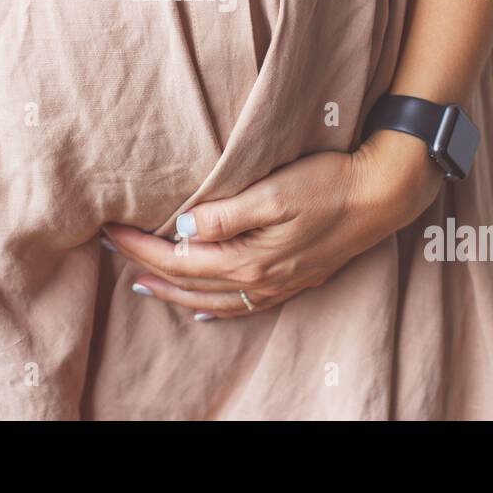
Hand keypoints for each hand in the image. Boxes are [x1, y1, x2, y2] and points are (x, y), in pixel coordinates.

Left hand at [102, 130, 444, 318]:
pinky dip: (212, 308)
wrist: (383, 195)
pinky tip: (201, 309)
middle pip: (188, 280)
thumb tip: (182, 230)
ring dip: (172, 291)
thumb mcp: (275, 191)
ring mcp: (277, 285)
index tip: (111, 231)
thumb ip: (226, 214)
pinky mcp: (293, 280)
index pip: (178, 259)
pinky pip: (241, 307)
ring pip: (210, 299)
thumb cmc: (329, 183)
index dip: (140, 246)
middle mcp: (259, 280)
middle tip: (110, 249)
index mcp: (249, 258)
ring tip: (142, 282)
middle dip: (145, 265)